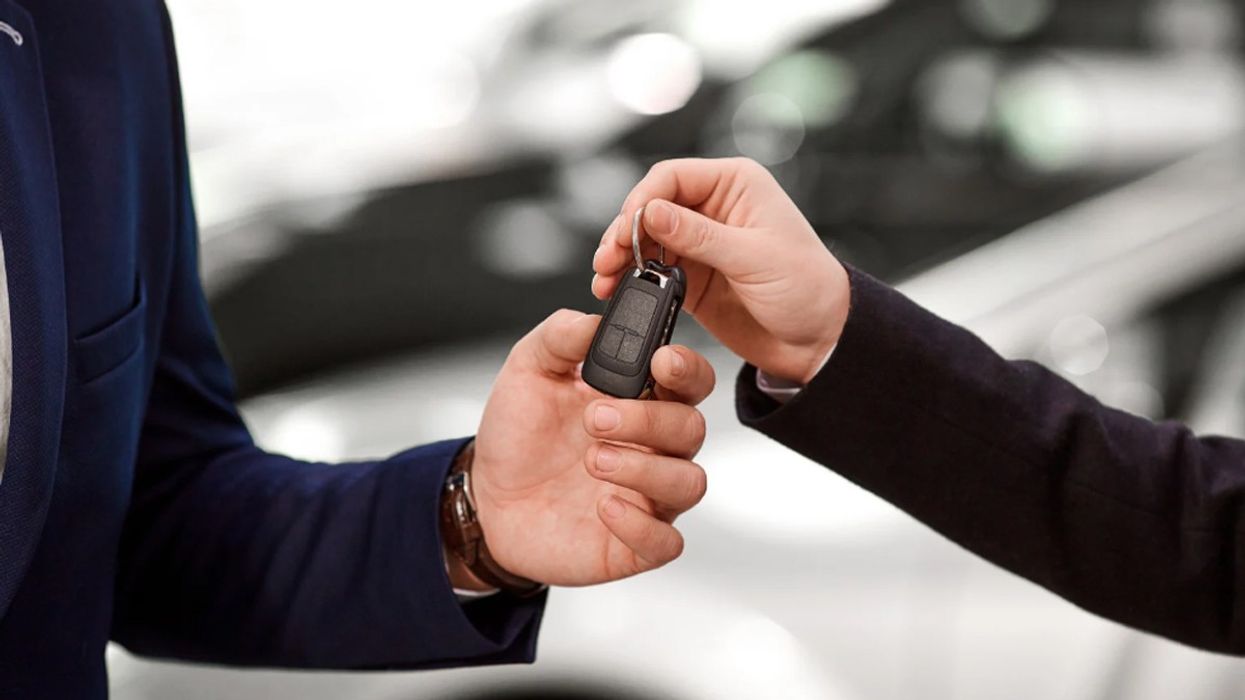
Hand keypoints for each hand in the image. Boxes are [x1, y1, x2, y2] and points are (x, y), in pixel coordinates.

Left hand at [456, 309, 715, 588]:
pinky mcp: (634, 543)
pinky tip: (604, 506)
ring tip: (595, 461)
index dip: (687, 370)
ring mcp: (648, 496)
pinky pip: (666, 542)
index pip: (690, 380)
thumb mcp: (528, 370)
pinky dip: (640, 525)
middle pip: (692, 429)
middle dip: (649, 419)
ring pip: (689, 483)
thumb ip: (561, 337)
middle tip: (595, 418)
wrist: (486, 498)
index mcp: (640, 399)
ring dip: (645, 469)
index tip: (660, 362)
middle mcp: (653, 446)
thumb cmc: (518, 434)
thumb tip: (595, 319)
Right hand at [592, 157, 849, 383]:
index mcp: (737, 184)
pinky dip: (632, 279)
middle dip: (624, 231)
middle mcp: (715, 207)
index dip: (642, 200)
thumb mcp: (754, 258)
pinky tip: (617, 290)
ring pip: (645, 239)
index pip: (672, 177)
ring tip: (605, 278)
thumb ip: (700, 236)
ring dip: (622, 256)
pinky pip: (652, 270)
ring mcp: (701, 243)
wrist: (821, 340)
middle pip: (651, 206)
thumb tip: (651, 213)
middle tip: (608, 259)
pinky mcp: (692, 276)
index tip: (627, 230)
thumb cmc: (808, 289)